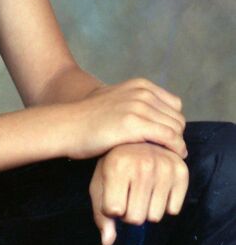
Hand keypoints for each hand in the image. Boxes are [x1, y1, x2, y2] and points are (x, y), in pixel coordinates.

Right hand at [65, 78, 186, 159]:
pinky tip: (169, 159)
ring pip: (176, 129)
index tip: (163, 139)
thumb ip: (135, 102)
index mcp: (140, 85)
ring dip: (176, 145)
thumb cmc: (88, 119)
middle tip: (165, 152)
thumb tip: (154, 115)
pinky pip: (170, 138)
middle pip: (177, 118)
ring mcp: (138, 106)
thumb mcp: (115, 99)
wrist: (67, 126)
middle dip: (175, 136)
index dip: (171, 124)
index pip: (175, 106)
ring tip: (165, 157)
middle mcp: (141, 92)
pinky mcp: (134, 124)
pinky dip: (175, 150)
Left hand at [89, 142, 189, 244]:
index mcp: (117, 166)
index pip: (114, 211)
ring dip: (148, 209)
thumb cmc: (115, 164)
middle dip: (130, 212)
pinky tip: (158, 187)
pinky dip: (165, 204)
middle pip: (135, 218)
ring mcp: (164, 167)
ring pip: (155, 217)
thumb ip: (101, 214)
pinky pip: (174, 210)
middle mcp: (142, 165)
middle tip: (129, 193)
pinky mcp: (181, 172)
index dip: (112, 208)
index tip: (113, 194)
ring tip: (143, 189)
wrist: (139, 139)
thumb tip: (108, 243)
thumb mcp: (100, 183)